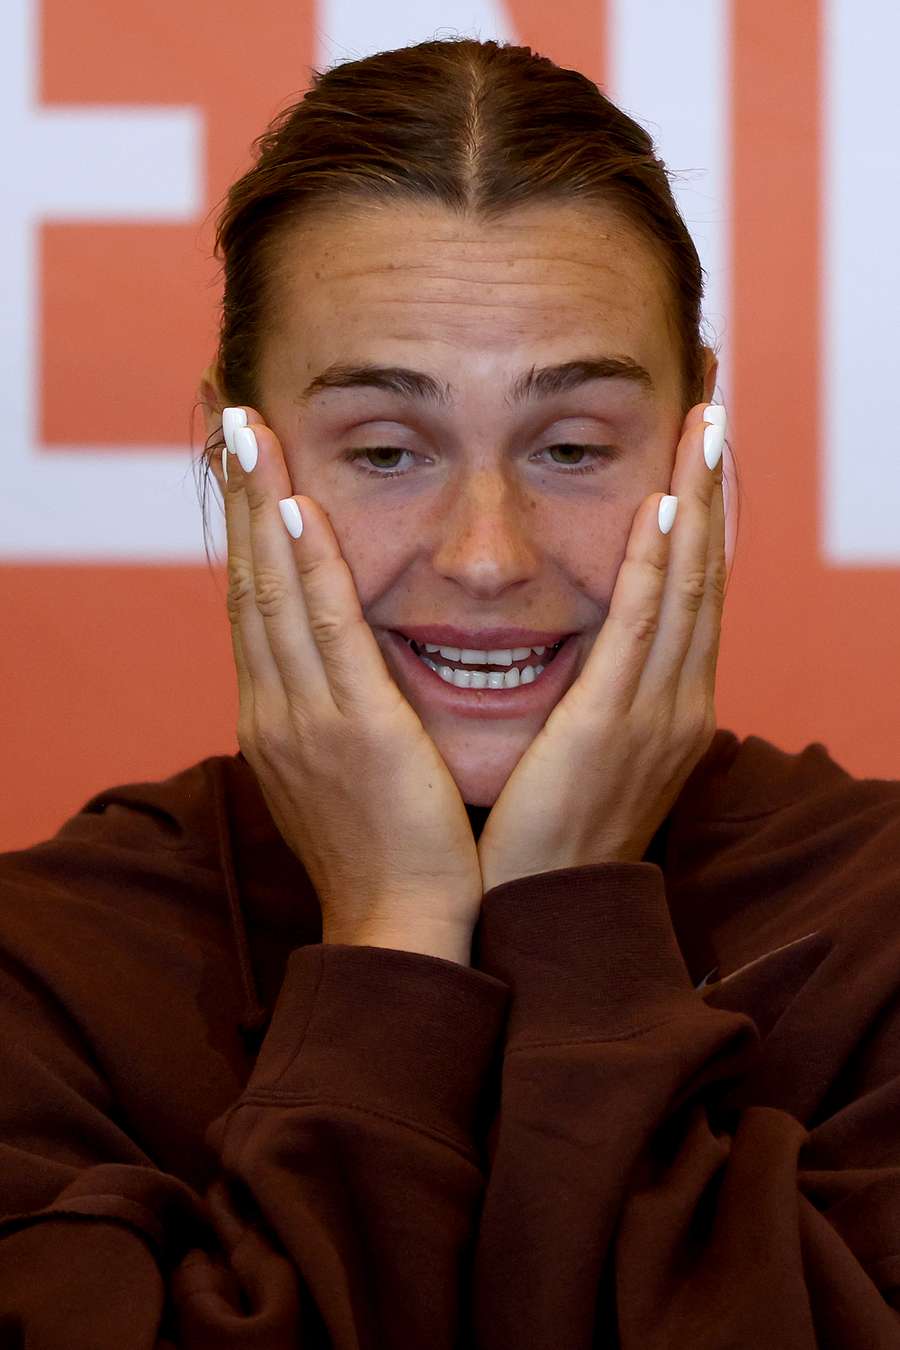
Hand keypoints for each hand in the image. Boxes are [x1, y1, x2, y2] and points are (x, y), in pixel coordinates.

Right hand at [217, 407, 482, 958]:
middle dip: (236, 494)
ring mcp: (304, 716)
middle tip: (225, 414)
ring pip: (271, 591)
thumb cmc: (391, 852)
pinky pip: (323, 632)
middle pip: (247, 579)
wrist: (403, 928)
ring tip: (245, 430)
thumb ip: (338, 712)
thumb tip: (343, 671)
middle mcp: (276, 706)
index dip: (245, 526)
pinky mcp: (350, 728)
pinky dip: (304, 569)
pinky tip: (294, 509)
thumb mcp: (348, 772)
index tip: (242, 461)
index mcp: (279, 714)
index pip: (254, 600)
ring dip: (258, 505)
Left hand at [476, 401, 726, 891]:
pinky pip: (643, 629)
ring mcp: (656, 714)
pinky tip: (663, 507)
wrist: (542, 915)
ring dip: (696, 501)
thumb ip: (598, 694)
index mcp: (669, 706)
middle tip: (712, 410)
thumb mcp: (588, 754)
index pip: (693, 593)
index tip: (696, 456)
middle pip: (706, 574)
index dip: (700, 519)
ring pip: (688, 587)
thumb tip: (585, 649)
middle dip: (710, 489)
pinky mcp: (614, 726)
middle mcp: (678, 701)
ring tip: (703, 427)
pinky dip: (659, 565)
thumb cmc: (551, 835)